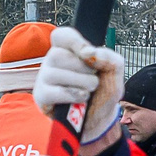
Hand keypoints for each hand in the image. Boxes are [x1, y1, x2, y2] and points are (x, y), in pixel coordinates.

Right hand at [35, 28, 125, 149]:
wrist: (98, 120)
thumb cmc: (103, 93)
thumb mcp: (114, 73)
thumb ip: (109, 57)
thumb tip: (88, 53)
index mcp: (69, 50)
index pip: (61, 36)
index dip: (73, 41)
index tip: (87, 54)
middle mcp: (52, 61)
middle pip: (59, 55)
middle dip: (83, 69)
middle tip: (92, 80)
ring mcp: (44, 78)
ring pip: (56, 73)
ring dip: (81, 83)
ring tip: (88, 91)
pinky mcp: (41, 96)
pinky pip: (52, 91)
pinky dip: (71, 95)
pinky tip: (80, 98)